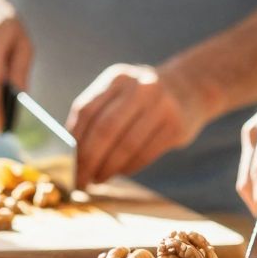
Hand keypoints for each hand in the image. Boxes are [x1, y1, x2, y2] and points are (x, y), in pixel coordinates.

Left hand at [70, 63, 211, 187]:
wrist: (190, 87)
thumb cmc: (142, 98)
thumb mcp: (120, 92)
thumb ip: (97, 115)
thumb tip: (72, 154)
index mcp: (118, 78)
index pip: (86, 110)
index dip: (73, 141)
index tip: (66, 163)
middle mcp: (140, 88)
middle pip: (105, 129)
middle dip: (88, 160)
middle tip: (80, 180)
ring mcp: (162, 106)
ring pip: (127, 145)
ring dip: (108, 168)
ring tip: (98, 179)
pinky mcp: (176, 126)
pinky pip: (146, 153)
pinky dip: (128, 168)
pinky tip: (120, 172)